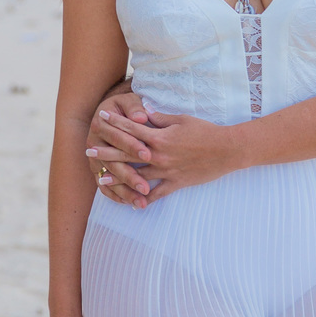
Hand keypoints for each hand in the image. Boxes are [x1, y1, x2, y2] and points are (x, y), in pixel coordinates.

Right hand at [86, 89, 151, 206]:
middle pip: (112, 163)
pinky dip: (116, 196)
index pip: (118, 137)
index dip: (132, 145)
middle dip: (129, 176)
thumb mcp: (128, 100)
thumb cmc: (123, 107)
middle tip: (145, 187)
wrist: (106, 112)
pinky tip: (130, 204)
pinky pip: (104, 187)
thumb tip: (142, 116)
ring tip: (141, 202)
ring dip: (124, 192)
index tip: (148, 154)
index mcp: (101, 125)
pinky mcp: (97, 170)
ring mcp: (94, 159)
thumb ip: (134, 107)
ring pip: (108, 179)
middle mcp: (94, 143)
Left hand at [98, 110, 243, 204]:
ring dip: (118, 177)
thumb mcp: (181, 119)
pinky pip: (156, 194)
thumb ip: (160, 118)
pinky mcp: (176, 183)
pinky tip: (132, 204)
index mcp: (159, 137)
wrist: (226, 150)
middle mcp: (159, 156)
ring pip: (137, 176)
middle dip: (107, 151)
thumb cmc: (205, 131)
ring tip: (101, 178)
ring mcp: (166, 171)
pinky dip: (144, 199)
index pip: (131, 129)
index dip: (115, 123)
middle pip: (127, 153)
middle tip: (89, 150)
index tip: (100, 118)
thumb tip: (143, 113)